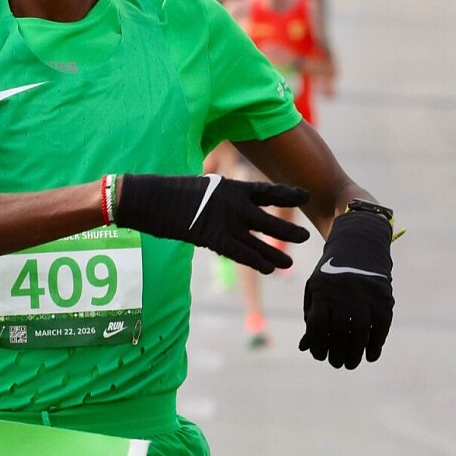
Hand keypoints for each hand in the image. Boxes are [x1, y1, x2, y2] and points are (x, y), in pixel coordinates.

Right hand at [115, 173, 309, 272]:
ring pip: (260, 241)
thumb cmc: (170, 191)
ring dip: (276, 252)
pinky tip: (269, 270)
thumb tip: (223, 202)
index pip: (267, 191)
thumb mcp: (201, 186)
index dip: (288, 194)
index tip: (305, 196)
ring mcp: (226, 222)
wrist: (150, 197)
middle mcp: (235, 204)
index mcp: (232, 186)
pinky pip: (242, 254)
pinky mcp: (214, 239)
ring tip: (290, 262)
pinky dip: (257, 262)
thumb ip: (219, 197)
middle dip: (288, 230)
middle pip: (270, 219)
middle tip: (305, 236)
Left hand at [299, 210, 393, 368]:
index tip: (318, 355)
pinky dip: (376, 344)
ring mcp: (366, 296)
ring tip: (350, 363)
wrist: (359, 246)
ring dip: (355, 353)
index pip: (316, 325)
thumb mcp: (315, 290)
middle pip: (338, 332)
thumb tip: (305, 347)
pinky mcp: (384, 299)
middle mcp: (344, 293)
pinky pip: (381, 327)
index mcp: (323, 291)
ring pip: (361, 332)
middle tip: (336, 363)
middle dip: (336, 353)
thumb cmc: (331, 275)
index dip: (316, 344)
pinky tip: (370, 355)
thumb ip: (311, 317)